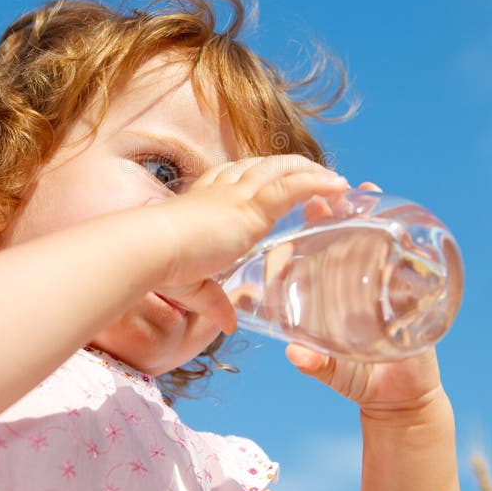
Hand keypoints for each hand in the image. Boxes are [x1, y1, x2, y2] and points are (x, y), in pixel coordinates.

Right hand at [152, 155, 348, 333]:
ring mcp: (239, 193)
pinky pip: (293, 186)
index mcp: (208, 199)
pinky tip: (337, 185)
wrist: (154, 250)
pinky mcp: (252, 205)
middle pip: (265, 165)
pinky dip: (317, 183)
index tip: (278, 183)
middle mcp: (225, 189)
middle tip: (317, 179)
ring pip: (283, 169)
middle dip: (292, 168)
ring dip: (311, 172)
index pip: (239, 176)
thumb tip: (228, 325)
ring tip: (335, 183)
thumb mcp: (193, 286)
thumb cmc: (164, 266)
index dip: (260, 176)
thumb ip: (214, 302)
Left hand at [286, 180, 444, 414]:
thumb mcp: (334, 372)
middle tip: (335, 194)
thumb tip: (295, 354)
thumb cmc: (359, 380)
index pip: (314, 254)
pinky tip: (404, 225)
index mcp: (328, 294)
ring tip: (367, 194)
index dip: (307, 230)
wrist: (400, 399)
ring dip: (371, 216)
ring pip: (375, 243)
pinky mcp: (411, 294)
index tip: (307, 208)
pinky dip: (406, 241)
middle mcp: (353, 282)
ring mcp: (381, 285)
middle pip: (343, 239)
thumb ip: (316, 364)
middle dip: (338, 213)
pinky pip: (408, 262)